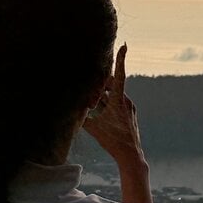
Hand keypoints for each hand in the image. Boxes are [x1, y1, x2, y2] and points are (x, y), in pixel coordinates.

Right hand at [82, 44, 143, 166]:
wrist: (131, 156)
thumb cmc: (113, 141)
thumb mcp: (94, 128)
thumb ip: (82, 116)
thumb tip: (70, 109)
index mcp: (120, 100)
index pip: (119, 75)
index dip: (121, 60)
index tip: (125, 45)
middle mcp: (127, 102)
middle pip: (112, 86)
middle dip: (100, 85)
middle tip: (89, 91)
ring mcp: (129, 109)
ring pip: (114, 96)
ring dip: (102, 97)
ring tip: (92, 103)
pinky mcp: (130, 116)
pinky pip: (117, 104)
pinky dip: (107, 104)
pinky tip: (99, 112)